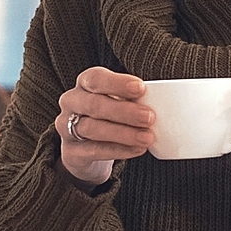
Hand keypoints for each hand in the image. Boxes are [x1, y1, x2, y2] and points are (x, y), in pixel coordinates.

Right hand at [56, 67, 154, 187]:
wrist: (85, 149)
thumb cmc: (108, 116)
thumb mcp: (117, 101)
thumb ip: (133, 99)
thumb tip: (164, 101)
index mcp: (84, 83)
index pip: (95, 78)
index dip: (117, 83)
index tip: (141, 88)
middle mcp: (71, 102)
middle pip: (94, 104)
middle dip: (124, 111)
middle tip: (149, 117)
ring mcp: (66, 128)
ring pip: (92, 129)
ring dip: (123, 133)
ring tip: (147, 138)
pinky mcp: (70, 152)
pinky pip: (93, 151)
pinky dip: (117, 150)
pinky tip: (136, 150)